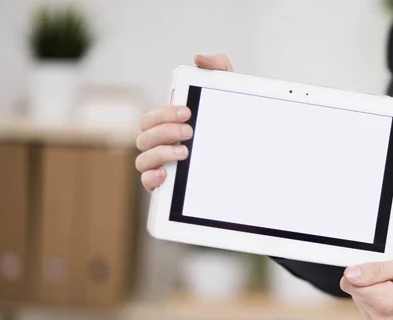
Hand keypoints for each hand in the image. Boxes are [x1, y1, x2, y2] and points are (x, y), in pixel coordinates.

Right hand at [136, 54, 233, 190]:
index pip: (152, 118)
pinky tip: (167, 173)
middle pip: (144, 136)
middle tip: (189, 131)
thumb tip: (199, 59)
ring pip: (142, 159)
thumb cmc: (230, 127)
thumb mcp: (229, 98)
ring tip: (185, 152)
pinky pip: (146, 183)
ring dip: (160, 153)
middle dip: (164, 131)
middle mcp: (160, 145)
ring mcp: (160, 166)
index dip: (164, 114)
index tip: (187, 112)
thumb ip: (219, 70)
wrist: (250, 164)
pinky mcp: (165, 187)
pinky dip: (152, 177)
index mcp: (169, 126)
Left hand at [340, 251, 392, 319]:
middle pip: (356, 292)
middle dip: (372, 281)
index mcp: (388, 302)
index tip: (386, 271)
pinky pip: (368, 311)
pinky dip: (380, 302)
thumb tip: (351, 274)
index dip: (365, 271)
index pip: (350, 282)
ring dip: (377, 292)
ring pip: (361, 301)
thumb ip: (377, 270)